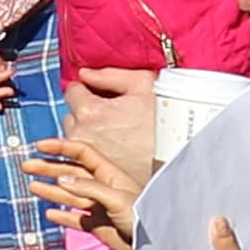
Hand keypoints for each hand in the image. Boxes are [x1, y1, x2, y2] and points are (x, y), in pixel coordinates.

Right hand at [21, 137, 141, 249]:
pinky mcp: (97, 225)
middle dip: (48, 168)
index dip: (61, 147)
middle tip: (26, 166)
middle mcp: (101, 187)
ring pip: (69, 195)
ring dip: (50, 190)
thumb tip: (62, 180)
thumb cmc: (141, 217)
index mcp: (109, 174)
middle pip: (70, 173)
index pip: (81, 153)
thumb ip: (89, 189)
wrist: (151, 246)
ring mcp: (98, 206)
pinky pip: (75, 218)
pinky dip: (62, 215)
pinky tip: (49, 213)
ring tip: (32, 186)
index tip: (40, 146)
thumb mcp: (116, 199)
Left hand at [62, 67, 155, 187]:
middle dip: (84, 113)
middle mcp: (81, 135)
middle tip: (109, 117)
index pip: (72, 91)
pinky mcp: (92, 175)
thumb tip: (85, 74)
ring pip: (74, 138)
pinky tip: (111, 151)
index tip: (98, 94)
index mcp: (91, 111)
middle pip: (70, 116)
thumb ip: (110, 75)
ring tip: (112, 136)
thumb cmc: (164, 121)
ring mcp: (85, 158)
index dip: (86, 89)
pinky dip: (90, 154)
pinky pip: (81, 159)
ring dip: (86, 133)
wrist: (179, 159)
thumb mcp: (143, 85)